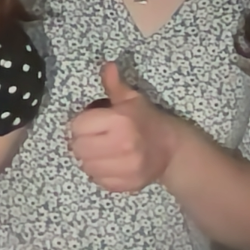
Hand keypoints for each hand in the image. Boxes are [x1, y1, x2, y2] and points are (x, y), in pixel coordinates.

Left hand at [67, 62, 177, 193]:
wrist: (172, 148)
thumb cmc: (147, 120)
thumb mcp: (131, 99)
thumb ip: (114, 84)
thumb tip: (107, 65)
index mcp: (120, 121)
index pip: (77, 126)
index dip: (81, 123)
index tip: (89, 123)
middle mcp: (122, 145)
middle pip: (78, 148)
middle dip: (82, 142)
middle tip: (93, 138)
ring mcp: (126, 168)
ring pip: (86, 167)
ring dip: (89, 159)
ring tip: (100, 151)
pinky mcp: (127, 184)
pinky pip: (98, 181)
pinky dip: (99, 174)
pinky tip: (109, 164)